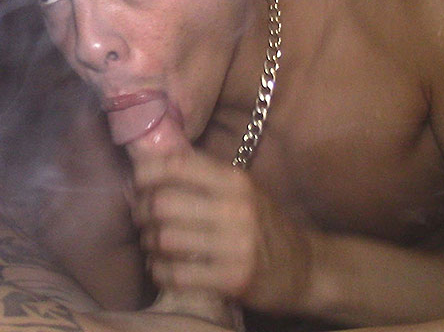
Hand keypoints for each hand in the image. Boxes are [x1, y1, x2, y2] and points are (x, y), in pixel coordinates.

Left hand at [133, 149, 313, 311]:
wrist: (306, 269)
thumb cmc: (263, 225)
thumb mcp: (241, 190)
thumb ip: (202, 176)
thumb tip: (148, 164)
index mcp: (235, 180)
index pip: (176, 165)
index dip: (145, 173)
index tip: (137, 184)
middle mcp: (236, 208)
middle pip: (162, 203)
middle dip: (141, 212)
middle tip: (141, 220)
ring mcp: (236, 245)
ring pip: (164, 239)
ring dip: (148, 244)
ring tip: (151, 245)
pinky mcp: (233, 279)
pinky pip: (176, 274)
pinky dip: (159, 272)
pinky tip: (162, 269)